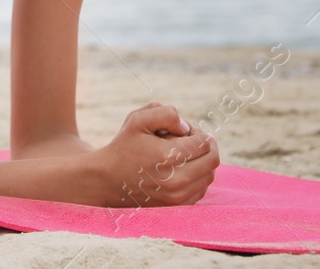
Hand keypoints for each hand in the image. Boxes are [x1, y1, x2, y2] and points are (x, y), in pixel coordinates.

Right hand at [96, 102, 219, 206]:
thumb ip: (166, 113)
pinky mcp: (178, 206)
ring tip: (183, 154)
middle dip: (206, 146)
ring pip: (210, 176)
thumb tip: (187, 128)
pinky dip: (198, 177)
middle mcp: (176, 180)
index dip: (197, 132)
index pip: (204, 143)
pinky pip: (202, 189)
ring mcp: (178, 197)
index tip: (183, 130)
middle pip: (213, 160)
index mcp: (168, 157)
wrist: (107, 180)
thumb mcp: (138, 119)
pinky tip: (181, 169)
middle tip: (190, 140)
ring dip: (203, 162)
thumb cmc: (124, 146)